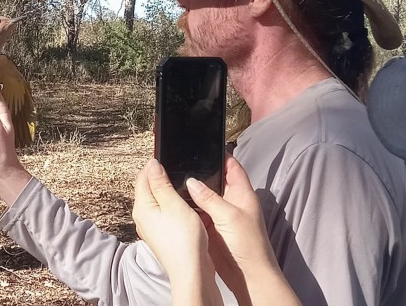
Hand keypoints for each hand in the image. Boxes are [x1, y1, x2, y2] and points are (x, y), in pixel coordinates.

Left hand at [132, 159, 220, 305]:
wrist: (191, 272)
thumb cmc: (184, 240)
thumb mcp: (173, 204)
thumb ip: (162, 184)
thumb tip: (153, 165)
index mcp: (142, 206)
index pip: (142, 177)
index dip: (154, 165)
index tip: (166, 155)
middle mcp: (142, 217)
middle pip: (148, 188)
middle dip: (159, 177)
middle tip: (176, 168)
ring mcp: (151, 227)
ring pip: (156, 200)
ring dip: (167, 191)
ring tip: (181, 185)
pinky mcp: (162, 235)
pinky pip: (163, 212)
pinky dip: (172, 204)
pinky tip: (183, 205)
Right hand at [187, 155, 293, 304]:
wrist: (249, 276)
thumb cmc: (248, 245)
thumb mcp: (229, 216)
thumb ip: (209, 197)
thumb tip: (191, 181)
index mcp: (242, 193)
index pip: (232, 166)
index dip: (220, 154)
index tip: (203, 145)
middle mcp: (231, 201)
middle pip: (214, 179)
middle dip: (199, 172)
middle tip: (180, 162)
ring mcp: (220, 214)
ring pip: (203, 196)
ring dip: (191, 191)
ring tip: (173, 179)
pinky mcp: (210, 227)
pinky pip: (197, 212)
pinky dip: (187, 207)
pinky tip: (175, 202)